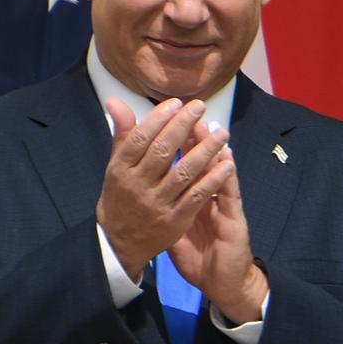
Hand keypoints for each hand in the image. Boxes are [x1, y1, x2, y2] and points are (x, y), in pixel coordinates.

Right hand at [98, 98, 233, 285]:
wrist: (120, 243)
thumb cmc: (121, 196)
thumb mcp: (115, 166)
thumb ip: (123, 134)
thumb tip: (115, 100)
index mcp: (120, 169)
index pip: (140, 138)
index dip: (159, 119)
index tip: (176, 103)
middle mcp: (138, 185)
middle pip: (163, 151)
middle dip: (183, 126)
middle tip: (200, 107)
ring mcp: (157, 204)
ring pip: (184, 172)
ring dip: (205, 150)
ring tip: (221, 133)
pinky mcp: (175, 220)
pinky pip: (197, 195)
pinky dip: (213, 179)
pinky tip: (227, 163)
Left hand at [167, 126, 268, 325]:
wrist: (223, 281)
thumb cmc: (199, 255)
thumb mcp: (175, 229)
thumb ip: (162, 206)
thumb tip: (144, 190)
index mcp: (192, 197)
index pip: (184, 164)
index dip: (175, 144)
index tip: (165, 122)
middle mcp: (210, 197)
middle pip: (201, 162)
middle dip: (193, 138)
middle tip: (188, 114)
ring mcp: (223, 206)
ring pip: (218, 173)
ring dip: (214, 150)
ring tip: (210, 127)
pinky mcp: (234, 220)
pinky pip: (230, 197)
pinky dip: (227, 178)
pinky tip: (227, 162)